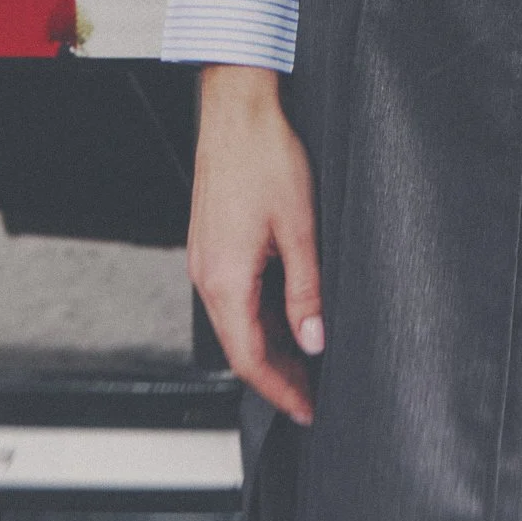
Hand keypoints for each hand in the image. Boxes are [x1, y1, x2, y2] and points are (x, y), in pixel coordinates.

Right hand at [188, 64, 324, 423]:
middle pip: (240, 346)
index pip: (250, 359)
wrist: (238, 109)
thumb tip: (315, 341)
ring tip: (307, 360)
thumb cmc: (266, 157)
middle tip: (313, 394)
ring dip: (269, 345)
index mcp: (225, 279)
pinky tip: (287, 314)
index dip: (280, 390)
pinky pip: (233, 296)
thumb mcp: (301, 229)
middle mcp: (207, 275)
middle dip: (277, 375)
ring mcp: (206, 259)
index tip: (306, 410)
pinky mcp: (212, 243)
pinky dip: (259, 316)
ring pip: (236, 322)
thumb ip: (307, 291)